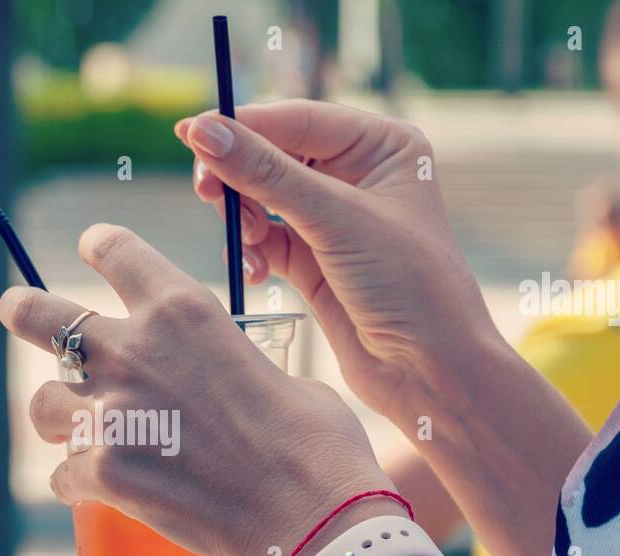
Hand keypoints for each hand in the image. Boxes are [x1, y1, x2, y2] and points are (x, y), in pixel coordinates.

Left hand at [0, 224, 401, 555]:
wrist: (311, 516)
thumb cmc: (315, 443)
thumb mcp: (277, 372)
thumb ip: (230, 364)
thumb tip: (222, 382)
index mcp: (183, 310)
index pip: (117, 252)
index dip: (100, 246)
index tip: (92, 246)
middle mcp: (135, 351)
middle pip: (44, 315)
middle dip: (25, 310)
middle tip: (15, 307)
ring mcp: (112, 413)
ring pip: (44, 404)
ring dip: (58, 416)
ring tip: (70, 431)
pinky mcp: (104, 473)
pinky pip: (62, 475)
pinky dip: (74, 484)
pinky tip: (89, 494)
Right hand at [177, 100, 502, 422]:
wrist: (430, 371)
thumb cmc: (408, 285)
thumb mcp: (335, 220)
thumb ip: (265, 174)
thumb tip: (204, 132)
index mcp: (381, 146)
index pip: (295, 120)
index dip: (241, 127)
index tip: (189, 134)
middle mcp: (357, 175)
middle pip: (271, 156)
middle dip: (238, 179)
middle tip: (207, 196)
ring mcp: (333, 220)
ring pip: (261, 199)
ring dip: (243, 221)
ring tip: (249, 247)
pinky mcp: (313, 261)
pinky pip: (264, 240)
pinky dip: (251, 253)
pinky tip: (258, 273)